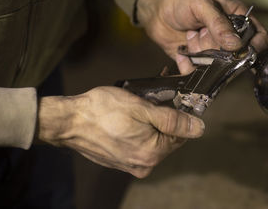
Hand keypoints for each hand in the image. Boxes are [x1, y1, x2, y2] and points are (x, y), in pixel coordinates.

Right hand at [37, 86, 204, 177]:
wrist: (69, 121)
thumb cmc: (102, 110)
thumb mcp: (143, 108)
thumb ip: (173, 120)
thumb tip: (198, 128)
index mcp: (153, 153)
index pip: (182, 135)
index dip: (179, 115)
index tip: (169, 101)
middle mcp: (144, 165)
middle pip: (168, 139)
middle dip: (163, 119)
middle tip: (149, 102)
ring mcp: (130, 165)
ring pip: (153, 141)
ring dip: (150, 124)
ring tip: (136, 109)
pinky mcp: (120, 162)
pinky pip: (139, 145)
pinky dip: (138, 132)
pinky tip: (127, 120)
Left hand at [136, 0, 267, 73]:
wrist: (155, 10)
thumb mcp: (201, 5)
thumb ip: (219, 24)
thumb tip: (236, 44)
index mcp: (236, 18)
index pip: (258, 35)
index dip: (256, 45)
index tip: (246, 51)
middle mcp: (227, 37)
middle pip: (236, 56)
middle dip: (219, 52)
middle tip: (202, 35)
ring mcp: (213, 51)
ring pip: (217, 68)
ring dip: (201, 57)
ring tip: (190, 38)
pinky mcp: (198, 62)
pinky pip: (198, 73)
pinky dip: (188, 66)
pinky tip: (181, 51)